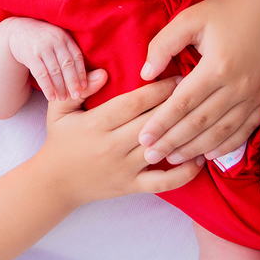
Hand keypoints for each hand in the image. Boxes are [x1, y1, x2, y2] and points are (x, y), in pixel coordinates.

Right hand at [5, 17, 87, 100]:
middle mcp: (55, 40)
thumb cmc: (44, 39)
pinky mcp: (30, 55)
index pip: (77, 56)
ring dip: (60, 87)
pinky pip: (41, 74)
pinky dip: (47, 87)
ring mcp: (42, 47)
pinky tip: (51, 97)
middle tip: (77, 95)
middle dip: (73, 82)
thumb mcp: (58, 39)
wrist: (18, 29)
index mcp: (65, 37)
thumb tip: (94, 72)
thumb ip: (70, 52)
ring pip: (54, 71)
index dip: (82, 73)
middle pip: (67, 64)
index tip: (85, 86)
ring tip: (63, 98)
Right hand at [38, 72, 203, 207]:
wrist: (54, 183)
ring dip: (184, 135)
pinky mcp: (132, 186)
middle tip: (200, 90)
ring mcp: (124, 168)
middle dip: (177, 105)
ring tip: (205, 120)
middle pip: (152, 122)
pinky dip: (184, 173)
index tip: (179, 76)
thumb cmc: (60, 141)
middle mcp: (113, 146)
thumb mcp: (59, 110)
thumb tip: (103, 73)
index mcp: (97, 124)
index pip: (134, 103)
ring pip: (161, 148)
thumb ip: (79, 88)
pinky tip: (199, 159)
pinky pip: (163, 182)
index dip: (159, 89)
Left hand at [136, 0, 259, 166]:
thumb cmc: (220, 10)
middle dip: (172, 142)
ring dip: (195, 148)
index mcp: (217, 65)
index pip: (182, 103)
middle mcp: (238, 84)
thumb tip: (145, 75)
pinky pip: (245, 129)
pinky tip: (207, 155)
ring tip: (172, 159)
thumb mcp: (188, 19)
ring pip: (221, 131)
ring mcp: (254, 94)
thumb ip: (163, 45)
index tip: (142, 138)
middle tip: (150, 156)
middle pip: (200, 122)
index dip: (161, 123)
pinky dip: (226, 145)